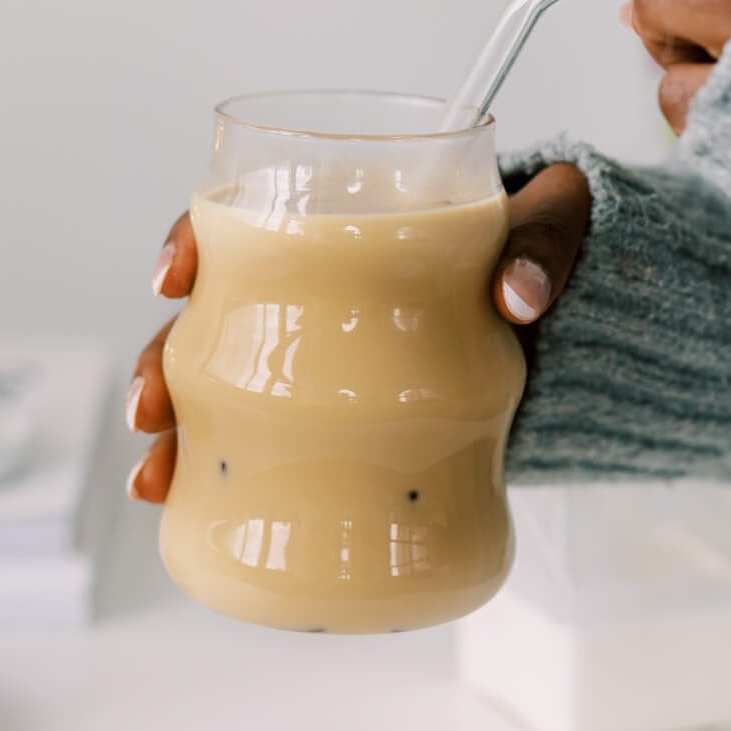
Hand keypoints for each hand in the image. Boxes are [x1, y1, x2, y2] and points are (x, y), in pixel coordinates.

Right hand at [122, 161, 592, 502]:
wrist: (580, 329)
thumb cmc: (544, 250)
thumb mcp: (554, 219)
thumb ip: (543, 241)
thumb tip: (519, 297)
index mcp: (342, 223)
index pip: (241, 218)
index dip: (191, 243)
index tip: (173, 278)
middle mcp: (316, 291)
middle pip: (211, 317)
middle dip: (162, 363)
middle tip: (150, 410)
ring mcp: (325, 362)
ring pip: (220, 388)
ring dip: (175, 432)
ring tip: (154, 479)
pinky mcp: (348, 424)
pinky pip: (268, 447)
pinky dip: (221, 478)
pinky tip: (187, 512)